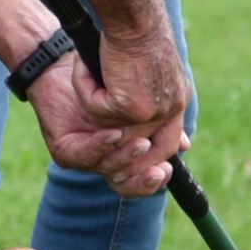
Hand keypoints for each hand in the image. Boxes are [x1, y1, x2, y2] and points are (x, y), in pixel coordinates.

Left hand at [28, 46, 177, 194]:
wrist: (69, 65)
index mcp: (123, 153)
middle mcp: (105, 159)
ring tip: (141, 143)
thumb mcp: (138, 101)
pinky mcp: (64, 150)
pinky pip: (84, 154)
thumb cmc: (104, 80)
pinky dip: (100, 145)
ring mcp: (85, 157)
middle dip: (144, 180)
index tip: (170, 168)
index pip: (142, 177)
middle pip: (126, 184)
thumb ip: (160, 123)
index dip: (156, 178)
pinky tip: (112, 134)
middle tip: (160, 170)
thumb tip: (185, 145)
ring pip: (109, 168)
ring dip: (127, 157)